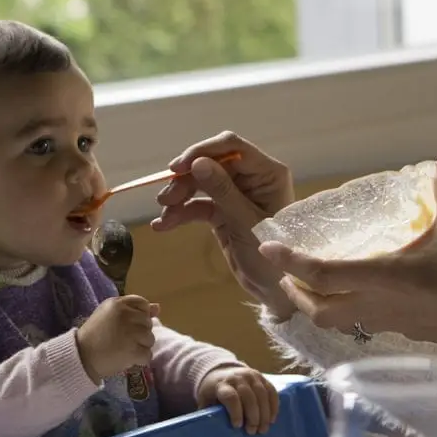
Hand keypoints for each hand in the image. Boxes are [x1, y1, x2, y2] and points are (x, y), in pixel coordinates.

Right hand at [76, 295, 158, 382]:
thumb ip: (133, 309)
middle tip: (123, 340)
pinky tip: (127, 359)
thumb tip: (157, 307)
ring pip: (150, 339)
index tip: (128, 325)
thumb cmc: (94, 335)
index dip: (139, 316)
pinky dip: (140, 360)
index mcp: (117, 304)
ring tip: (124, 349)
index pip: (142, 304)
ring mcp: (130, 332)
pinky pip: (148, 355)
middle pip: (148, 323)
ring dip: (140, 347)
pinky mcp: (133, 350)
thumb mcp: (109, 315)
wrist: (80, 357)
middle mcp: (125, 315)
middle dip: (139, 333)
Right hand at [152, 131, 297, 319]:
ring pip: (200, 183)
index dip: (202, 152)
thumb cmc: (271, 256)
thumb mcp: (245, 221)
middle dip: (186, 180)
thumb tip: (198, 163)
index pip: (232, 147)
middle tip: (165, 198)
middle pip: (211, 163)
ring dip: (180, 196)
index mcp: (267, 173)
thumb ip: (222, 190)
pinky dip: (181, 213)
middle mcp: (251, 178)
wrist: (273, 290)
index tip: (177, 168)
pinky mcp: (222, 211)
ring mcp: (235, 194)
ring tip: (164, 214)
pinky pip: (198, 205)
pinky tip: (163, 225)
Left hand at [197, 366, 279, 434]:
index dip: (235, 412)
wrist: (221, 372)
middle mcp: (238, 377)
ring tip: (263, 429)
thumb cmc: (212, 393)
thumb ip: (207, 414)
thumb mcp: (205, 401)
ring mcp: (251, 376)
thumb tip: (210, 433)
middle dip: (253, 416)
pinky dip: (273, 406)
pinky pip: (271, 391)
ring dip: (265, 413)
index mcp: (222, 384)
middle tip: (252, 432)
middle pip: (249, 396)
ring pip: (262, 394)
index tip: (237, 426)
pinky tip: (272, 419)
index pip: (231, 396)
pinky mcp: (262, 377)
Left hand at [259, 154, 436, 345]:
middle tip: (289, 272)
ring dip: (319, 306)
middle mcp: (377, 303)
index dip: (291, 261)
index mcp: (381, 276)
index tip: (269, 248)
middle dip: (296, 292)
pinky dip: (349, 313)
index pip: (321, 273)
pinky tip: (359, 297)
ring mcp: (389, 322)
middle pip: (317, 309)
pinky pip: (364, 325)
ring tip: (315, 286)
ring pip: (338, 323)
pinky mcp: (405, 332)